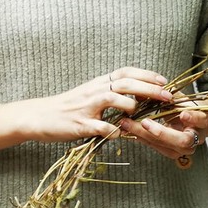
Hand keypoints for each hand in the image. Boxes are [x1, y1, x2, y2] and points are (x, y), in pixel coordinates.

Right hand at [31, 67, 173, 143]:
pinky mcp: (79, 125)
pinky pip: (99, 127)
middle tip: (168, 96)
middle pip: (124, 83)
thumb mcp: (90, 95)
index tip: (164, 80)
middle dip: (148, 89)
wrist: (39, 116)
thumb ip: (112, 94)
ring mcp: (86, 108)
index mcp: (99, 83)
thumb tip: (137, 96)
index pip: (126, 72)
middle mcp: (94, 91)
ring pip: (111, 98)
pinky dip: (112, 131)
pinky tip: (122, 135)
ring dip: (130, 105)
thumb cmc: (68, 108)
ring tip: (141, 112)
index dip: (146, 75)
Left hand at [119, 101, 207, 163]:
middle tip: (144, 122)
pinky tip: (127, 129)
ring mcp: (183, 149)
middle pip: (182, 140)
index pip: (201, 120)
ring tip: (127, 124)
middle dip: (161, 133)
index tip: (183, 114)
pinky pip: (155, 147)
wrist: (191, 123)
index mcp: (201, 121)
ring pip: (165, 146)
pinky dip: (140, 137)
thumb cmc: (185, 107)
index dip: (193, 118)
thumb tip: (141, 92)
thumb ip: (164, 96)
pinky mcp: (170, 153)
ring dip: (144, 135)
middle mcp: (195, 138)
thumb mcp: (177, 99)